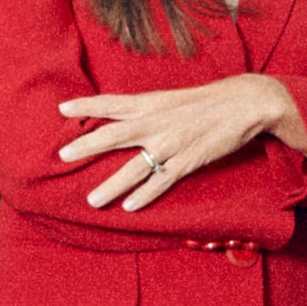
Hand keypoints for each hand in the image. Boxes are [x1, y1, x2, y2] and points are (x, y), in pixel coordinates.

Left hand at [56, 72, 298, 208]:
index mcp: (152, 103)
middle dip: (86, 145)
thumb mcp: (172, 99)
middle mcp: (156, 122)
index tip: (61, 109)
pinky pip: (161, 181)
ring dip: (111, 186)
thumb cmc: (208, 100)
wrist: (245, 102)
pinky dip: (145, 195)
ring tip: (92, 200)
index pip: (111, 103)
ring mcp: (171, 143)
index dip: (86, 105)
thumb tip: (125, 118)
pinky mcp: (187, 161)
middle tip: (63, 156)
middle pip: (113, 135)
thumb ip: (148, 109)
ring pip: (134, 168)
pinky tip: (129, 207)